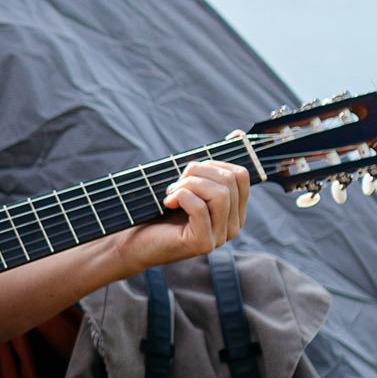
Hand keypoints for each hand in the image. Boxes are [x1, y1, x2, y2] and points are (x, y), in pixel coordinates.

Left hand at [103, 159, 251, 274]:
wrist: (135, 241)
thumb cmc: (160, 210)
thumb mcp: (189, 183)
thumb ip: (211, 165)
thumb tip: (239, 133)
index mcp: (234, 210)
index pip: (241, 175)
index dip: (214, 163)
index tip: (190, 172)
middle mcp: (233, 225)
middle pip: (230, 180)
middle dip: (198, 172)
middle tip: (176, 183)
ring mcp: (220, 237)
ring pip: (219, 193)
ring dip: (188, 184)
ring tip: (171, 193)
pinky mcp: (203, 244)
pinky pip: (200, 207)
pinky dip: (181, 197)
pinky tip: (168, 203)